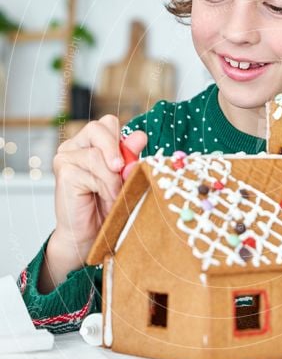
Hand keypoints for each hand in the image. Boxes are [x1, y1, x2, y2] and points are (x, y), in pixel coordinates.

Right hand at [51, 116, 147, 265]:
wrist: (88, 235)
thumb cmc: (106, 207)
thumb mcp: (123, 179)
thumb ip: (129, 157)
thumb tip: (140, 136)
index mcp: (90, 143)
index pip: (107, 123)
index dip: (121, 138)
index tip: (129, 160)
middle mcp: (74, 146)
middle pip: (98, 128)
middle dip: (115, 148)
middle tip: (121, 169)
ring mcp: (65, 158)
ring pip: (98, 154)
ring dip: (113, 178)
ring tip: (114, 196)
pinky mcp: (64, 172)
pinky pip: (93, 172)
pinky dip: (105, 188)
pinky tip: (104, 200)